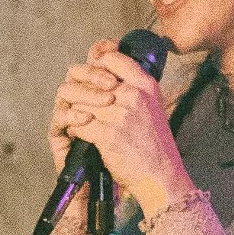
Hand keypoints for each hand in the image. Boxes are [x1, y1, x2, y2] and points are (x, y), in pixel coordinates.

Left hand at [48, 39, 195, 210]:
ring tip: (74, 117)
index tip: (89, 78)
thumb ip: (132, 87)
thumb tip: (103, 67)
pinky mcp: (108, 135)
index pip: (110, 59)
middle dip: (77, 88)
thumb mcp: (151, 106)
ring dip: (72, 109)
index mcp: (145, 84)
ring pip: (80, 100)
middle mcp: (134, 95)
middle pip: (89, 78)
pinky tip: (78, 134)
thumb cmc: (154, 143)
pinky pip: (79, 124)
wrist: (161, 176)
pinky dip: (75, 129)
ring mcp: (121, 115)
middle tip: (72, 98)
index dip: (94, 66)